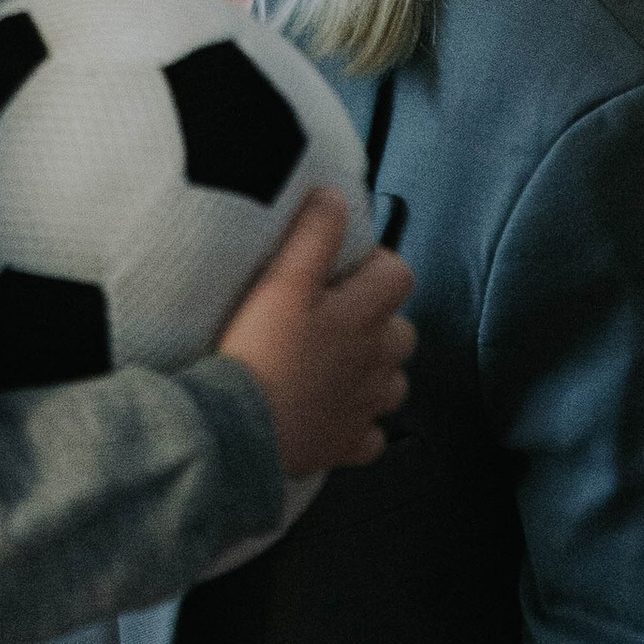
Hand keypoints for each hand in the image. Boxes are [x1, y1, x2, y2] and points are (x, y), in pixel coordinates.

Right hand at [219, 192, 414, 481]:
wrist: (241, 430)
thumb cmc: (259, 351)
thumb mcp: (281, 281)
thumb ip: (313, 235)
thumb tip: (335, 197)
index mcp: (363, 316)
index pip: (400, 276)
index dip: (378, 266)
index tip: (346, 269)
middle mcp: (375, 361)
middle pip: (402, 333)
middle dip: (380, 322)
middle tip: (336, 317)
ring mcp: (366, 407)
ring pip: (393, 384)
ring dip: (375, 372)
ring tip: (336, 365)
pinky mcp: (349, 445)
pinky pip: (371, 435)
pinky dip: (360, 423)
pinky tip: (333, 414)